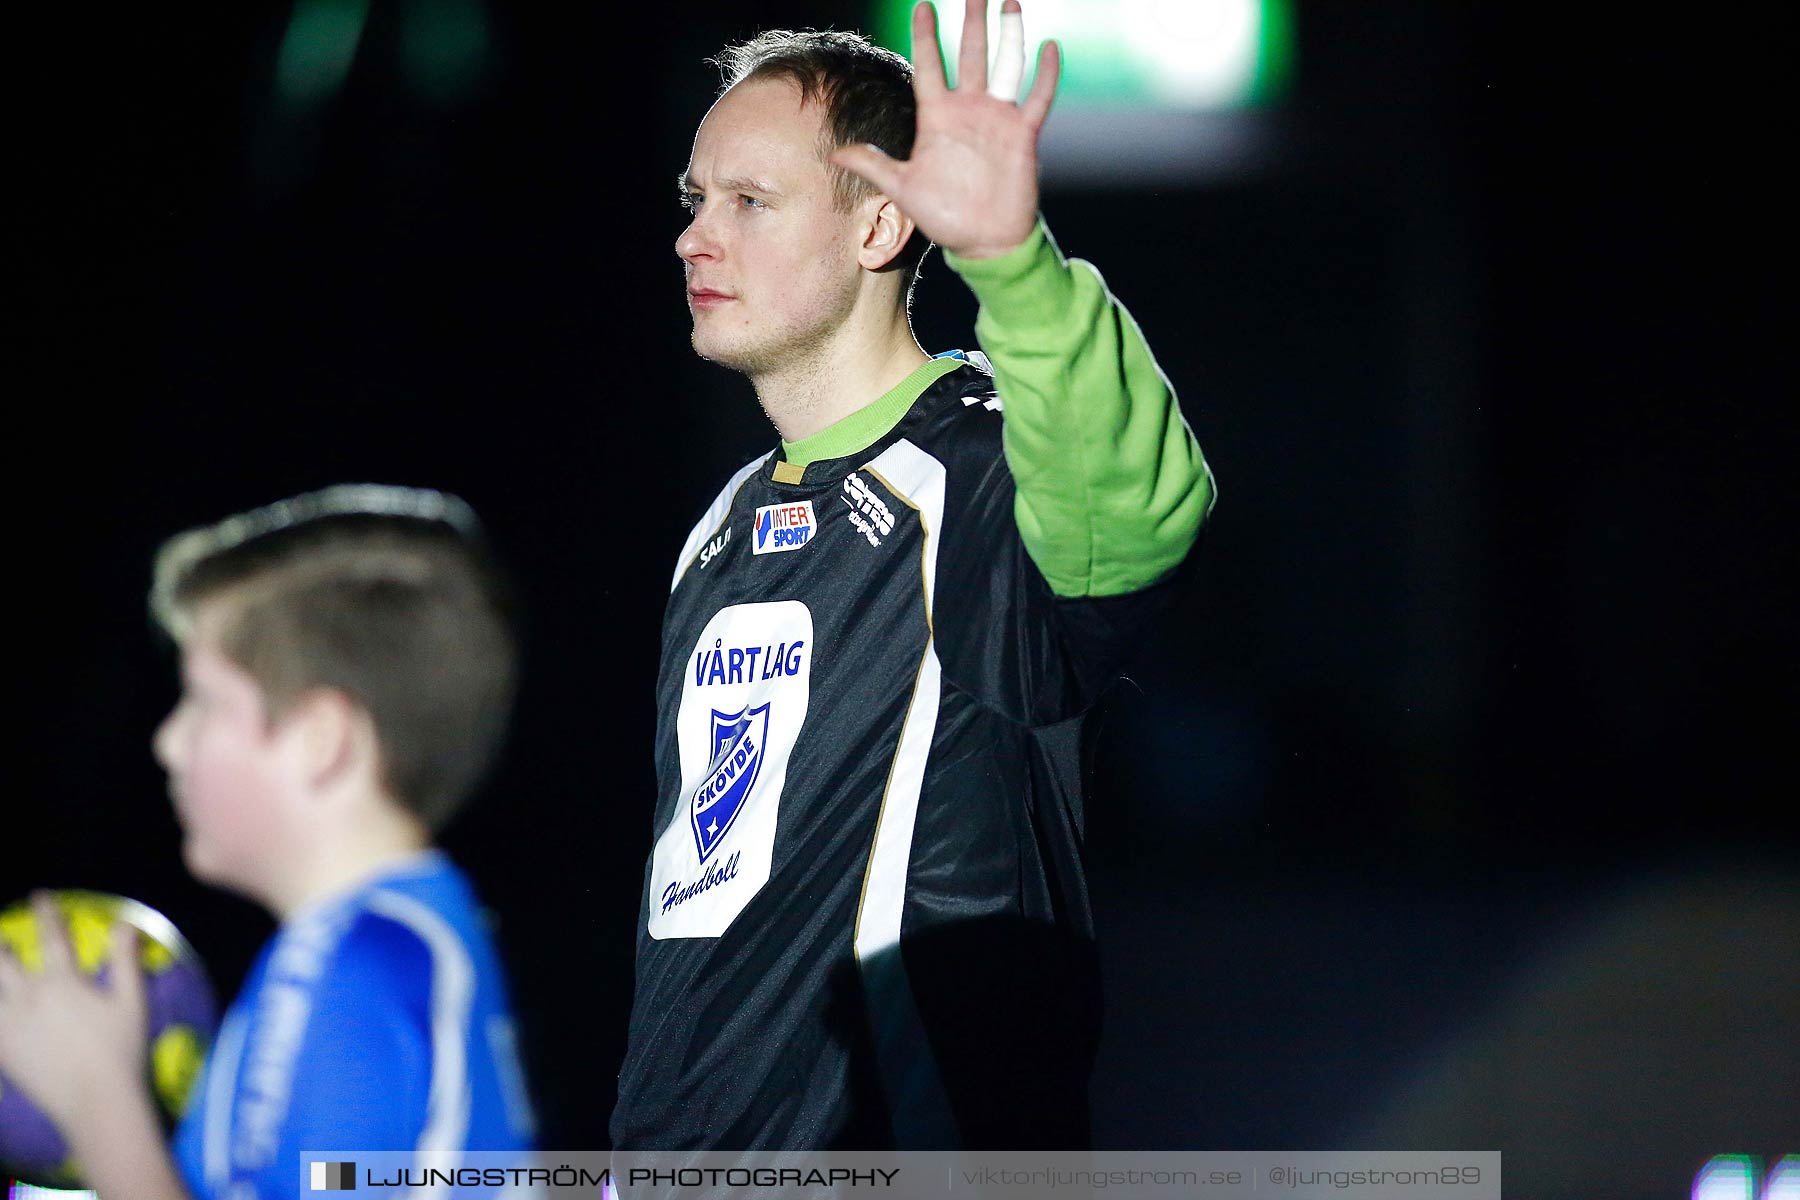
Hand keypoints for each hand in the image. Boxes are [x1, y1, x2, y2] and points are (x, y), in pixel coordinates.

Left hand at [0, 893, 151, 1127]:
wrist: (95, 1101)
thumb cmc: (120, 1049)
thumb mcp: (132, 1001)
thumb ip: (124, 959)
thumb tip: (125, 922)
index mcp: (62, 983)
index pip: (51, 938)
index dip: (46, 913)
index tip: (41, 897)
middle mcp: (28, 999)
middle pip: (3, 964)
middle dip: (1, 947)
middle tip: (2, 938)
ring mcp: (10, 1028)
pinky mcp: (3, 1053)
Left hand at [832, 0, 1060, 259]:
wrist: (982, 241)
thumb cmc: (943, 215)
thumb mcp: (902, 189)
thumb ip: (873, 165)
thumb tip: (835, 155)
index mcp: (938, 117)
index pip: (930, 66)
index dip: (926, 35)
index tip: (922, 5)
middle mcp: (968, 111)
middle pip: (970, 54)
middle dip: (971, 22)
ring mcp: (996, 119)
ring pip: (1004, 66)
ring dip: (1009, 34)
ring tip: (1010, 2)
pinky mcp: (1022, 134)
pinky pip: (1037, 98)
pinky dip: (1045, 75)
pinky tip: (1050, 48)